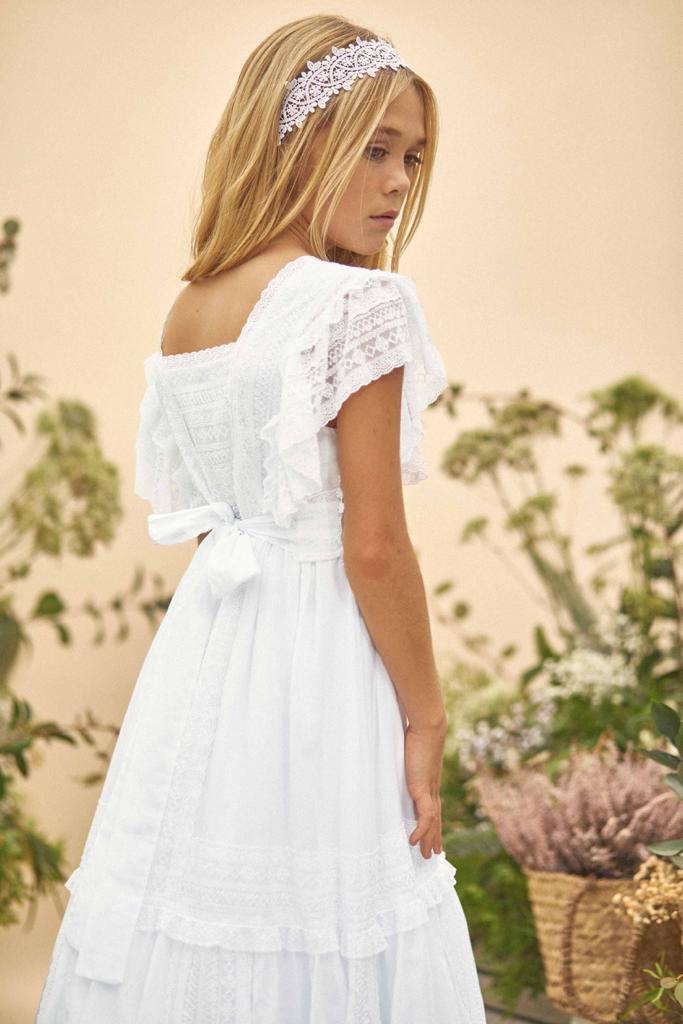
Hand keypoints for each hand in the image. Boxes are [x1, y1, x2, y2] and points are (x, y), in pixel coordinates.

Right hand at [404, 718, 446, 858]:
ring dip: (430, 839)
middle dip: (434, 836)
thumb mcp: (407, 748)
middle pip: (435, 818)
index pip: (432, 805)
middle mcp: (431, 787)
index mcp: (428, 779)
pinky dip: (421, 831)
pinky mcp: (423, 789)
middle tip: (433, 853)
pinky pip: (425, 817)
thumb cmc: (416, 731)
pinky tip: (414, 841)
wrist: (428, 725)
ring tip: (428, 855)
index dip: (432, 821)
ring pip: (433, 822)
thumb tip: (394, 754)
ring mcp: (429, 789)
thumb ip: (402, 756)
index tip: (432, 833)